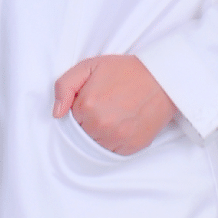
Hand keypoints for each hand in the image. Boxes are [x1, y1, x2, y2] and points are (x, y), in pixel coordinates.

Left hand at [53, 54, 176, 155]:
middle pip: (82, 133)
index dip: (81, 107)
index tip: (94, 97)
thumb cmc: (124, 70)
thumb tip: (56, 113)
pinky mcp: (131, 148)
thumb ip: (65, 86)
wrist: (160, 78)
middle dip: (90, 121)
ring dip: (102, 133)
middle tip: (107, 104)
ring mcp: (117, 139)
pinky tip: (124, 123)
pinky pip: (113, 151)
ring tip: (116, 113)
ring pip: (96, 145)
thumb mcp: (89, 66)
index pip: (71, 118)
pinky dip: (116, 141)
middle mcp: (101, 125)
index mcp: (87, 105)